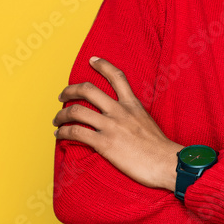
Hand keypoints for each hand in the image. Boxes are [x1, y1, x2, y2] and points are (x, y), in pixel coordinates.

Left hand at [53, 57, 181, 190]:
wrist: (166, 163)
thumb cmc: (160, 149)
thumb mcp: (148, 122)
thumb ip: (134, 116)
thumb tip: (125, 120)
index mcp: (132, 105)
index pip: (117, 77)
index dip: (102, 65)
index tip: (92, 60)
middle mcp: (120, 111)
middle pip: (88, 90)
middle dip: (70, 90)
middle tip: (62, 96)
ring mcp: (111, 126)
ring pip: (77, 111)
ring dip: (61, 115)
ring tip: (56, 120)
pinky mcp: (104, 143)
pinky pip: (76, 132)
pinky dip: (63, 132)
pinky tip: (59, 135)